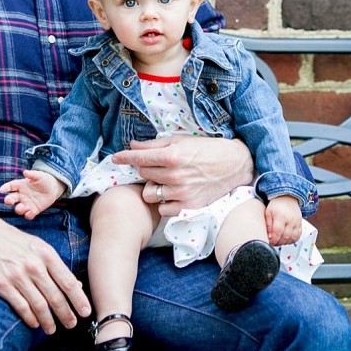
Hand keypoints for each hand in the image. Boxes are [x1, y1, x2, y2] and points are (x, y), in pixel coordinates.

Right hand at [0, 170, 64, 219]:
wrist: (53, 189)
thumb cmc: (44, 180)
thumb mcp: (39, 176)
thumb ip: (32, 174)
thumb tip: (25, 172)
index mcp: (21, 185)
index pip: (11, 186)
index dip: (5, 188)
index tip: (1, 190)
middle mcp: (21, 195)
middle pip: (11, 199)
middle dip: (8, 201)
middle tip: (9, 201)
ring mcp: (27, 203)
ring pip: (18, 208)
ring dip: (19, 209)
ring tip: (23, 207)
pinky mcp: (33, 210)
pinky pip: (28, 215)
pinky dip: (28, 215)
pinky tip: (31, 212)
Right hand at [0, 196, 91, 333]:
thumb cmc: (14, 240)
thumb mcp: (38, 246)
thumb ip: (55, 265)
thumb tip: (74, 285)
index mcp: (46, 254)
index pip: (68, 282)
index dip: (79, 300)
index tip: (85, 311)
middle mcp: (34, 265)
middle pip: (55, 297)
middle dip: (66, 314)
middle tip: (71, 324)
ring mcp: (17, 276)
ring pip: (39, 305)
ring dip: (48, 321)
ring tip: (52, 328)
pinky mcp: (2, 284)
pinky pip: (21, 307)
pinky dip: (30, 318)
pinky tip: (35, 323)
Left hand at [110, 136, 252, 216]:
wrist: (234, 165)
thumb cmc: (207, 149)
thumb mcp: (181, 140)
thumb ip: (155, 145)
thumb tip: (133, 146)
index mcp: (173, 156)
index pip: (139, 158)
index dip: (124, 157)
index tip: (116, 158)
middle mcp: (175, 175)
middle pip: (143, 174)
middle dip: (145, 168)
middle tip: (157, 164)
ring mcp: (182, 193)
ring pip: (149, 193)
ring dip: (153, 186)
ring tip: (164, 180)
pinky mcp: (189, 206)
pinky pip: (163, 209)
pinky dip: (163, 202)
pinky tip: (171, 193)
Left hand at [266, 195, 302, 245]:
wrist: (288, 198)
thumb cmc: (276, 205)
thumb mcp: (268, 212)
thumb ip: (268, 224)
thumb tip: (269, 236)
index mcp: (280, 216)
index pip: (278, 231)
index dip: (274, 239)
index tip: (270, 241)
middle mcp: (290, 220)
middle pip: (285, 236)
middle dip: (279, 242)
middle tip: (274, 242)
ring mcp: (296, 222)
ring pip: (292, 238)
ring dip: (285, 242)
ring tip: (279, 241)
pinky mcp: (300, 224)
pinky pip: (298, 236)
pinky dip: (292, 240)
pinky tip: (287, 239)